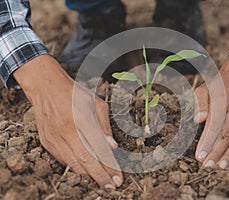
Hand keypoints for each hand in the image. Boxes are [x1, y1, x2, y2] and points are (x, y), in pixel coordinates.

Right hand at [13, 55, 122, 189]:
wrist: (46, 88)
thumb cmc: (75, 94)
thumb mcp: (96, 103)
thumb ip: (105, 126)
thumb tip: (112, 147)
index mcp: (81, 119)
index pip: (99, 149)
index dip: (110, 166)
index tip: (118, 178)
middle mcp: (66, 130)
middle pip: (86, 161)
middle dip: (101, 176)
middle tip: (112, 186)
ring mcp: (54, 137)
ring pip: (73, 164)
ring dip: (89, 174)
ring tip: (102, 180)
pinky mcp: (46, 141)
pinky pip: (63, 159)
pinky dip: (75, 166)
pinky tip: (85, 169)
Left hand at [194, 51, 228, 167]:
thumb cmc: (220, 83)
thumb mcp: (205, 88)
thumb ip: (200, 103)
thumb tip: (198, 120)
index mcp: (227, 102)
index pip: (216, 128)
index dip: (207, 144)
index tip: (199, 156)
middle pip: (228, 137)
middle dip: (217, 153)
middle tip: (207, 165)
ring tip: (219, 166)